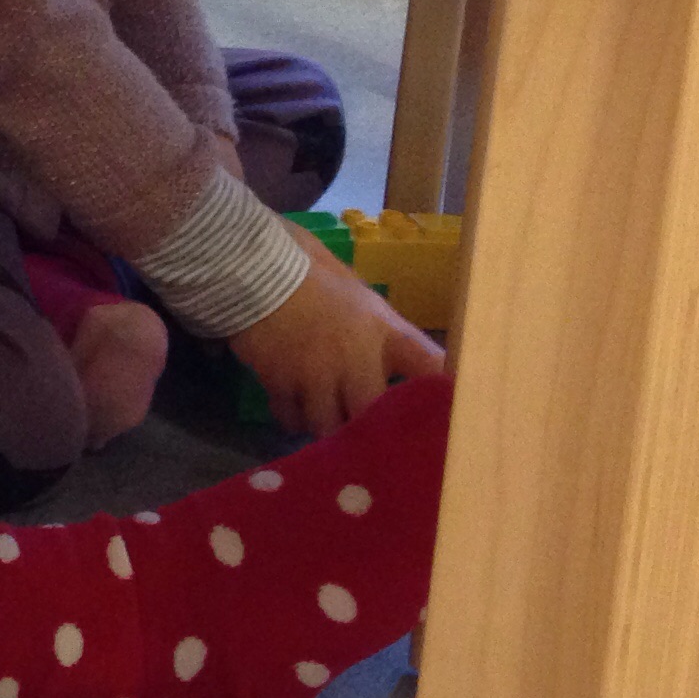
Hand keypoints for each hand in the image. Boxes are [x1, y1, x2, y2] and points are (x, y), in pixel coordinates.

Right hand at [228, 234, 444, 437]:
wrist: (251, 265)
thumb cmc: (305, 268)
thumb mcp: (354, 289)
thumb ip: (375, 325)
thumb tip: (389, 356)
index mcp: (382, 328)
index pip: (429, 366)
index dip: (443, 393)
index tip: (447, 414)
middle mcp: (355, 357)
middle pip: (373, 415)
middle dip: (368, 427)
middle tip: (365, 433)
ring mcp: (316, 373)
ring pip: (329, 425)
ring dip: (327, 425)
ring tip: (324, 418)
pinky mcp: (280, 381)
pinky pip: (291, 417)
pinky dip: (293, 417)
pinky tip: (293, 407)